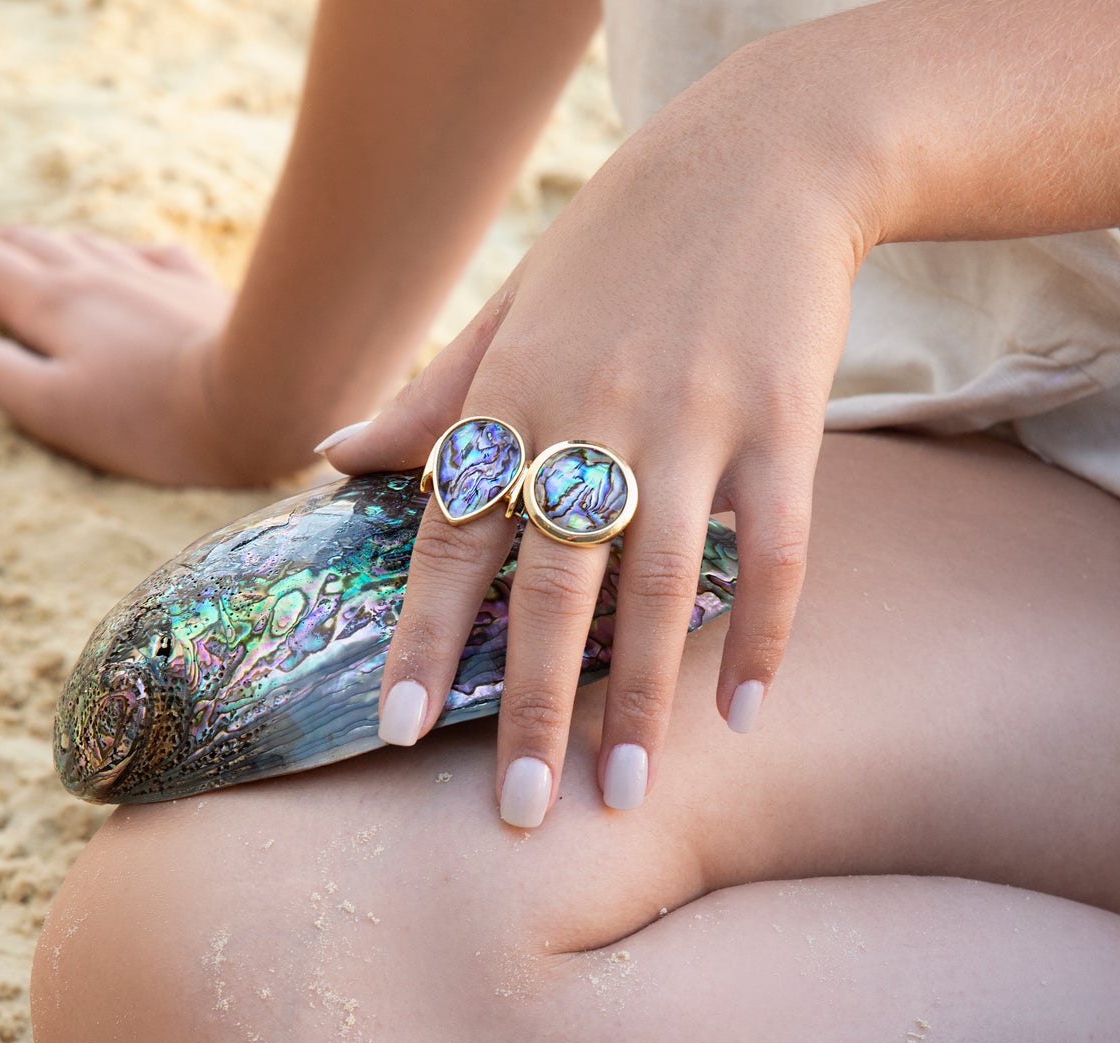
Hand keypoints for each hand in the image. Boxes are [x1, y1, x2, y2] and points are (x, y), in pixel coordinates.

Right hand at [0, 228, 263, 486]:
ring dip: (28, 252)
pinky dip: (105, 257)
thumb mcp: (62, 414)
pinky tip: (114, 268)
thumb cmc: (158, 423)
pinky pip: (139, 255)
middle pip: (16, 244)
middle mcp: (95, 272)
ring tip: (9, 270)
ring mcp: (148, 275)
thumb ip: (4, 380)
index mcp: (52, 301)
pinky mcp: (197, 288)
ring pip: (73, 242)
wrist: (264, 399)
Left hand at [322, 48, 874, 826]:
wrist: (765, 152)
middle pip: (548, 585)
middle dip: (529, 707)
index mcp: (513, 392)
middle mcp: (591, 415)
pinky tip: (745, 710)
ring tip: (627, 796)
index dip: (420, 636)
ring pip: (656, 586)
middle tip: (517, 813)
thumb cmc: (622, 241)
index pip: (451, 535)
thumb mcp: (510, 302)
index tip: (392, 732)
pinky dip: (760, 632)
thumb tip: (336, 454)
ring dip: (641, 700)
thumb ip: (431, 393)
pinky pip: (772, 550)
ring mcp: (691, 422)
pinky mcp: (782, 423)